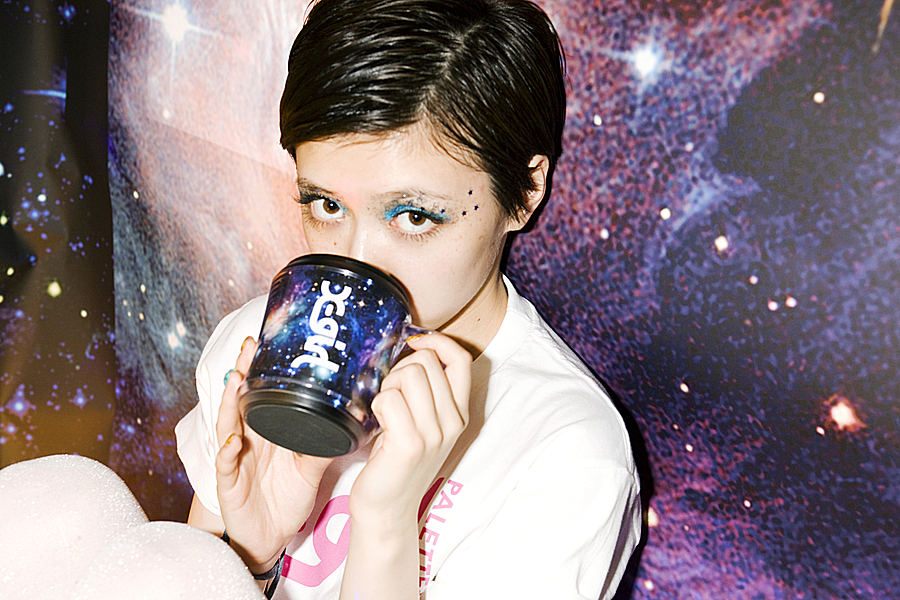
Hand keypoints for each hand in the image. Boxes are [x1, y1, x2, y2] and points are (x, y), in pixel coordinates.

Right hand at [215, 337, 334, 573]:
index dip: (262, 369)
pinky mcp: (228, 483)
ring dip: (230, 402)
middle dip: (243, 372)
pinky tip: (233, 440)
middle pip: (241, 399)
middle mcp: (247, 439)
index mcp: (267, 431)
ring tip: (236, 380)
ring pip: (227, 424)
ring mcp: (235, 458)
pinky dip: (227, 451)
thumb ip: (324, 444)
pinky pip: (225, 464)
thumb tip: (351, 420)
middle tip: (250, 346)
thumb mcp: (311, 467)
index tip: (268, 341)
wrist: (271, 537)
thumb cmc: (287, 497)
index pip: (262, 393)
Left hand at [349, 332, 471, 521]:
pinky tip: (377, 423)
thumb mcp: (421, 422)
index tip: (414, 343)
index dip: (437, 341)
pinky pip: (389, 399)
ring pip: (408, 376)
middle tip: (389, 394)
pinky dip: (376, 404)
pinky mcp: (410, 445)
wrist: (387, 508)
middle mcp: (452, 423)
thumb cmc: (395, 459)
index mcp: (459, 413)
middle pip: (426, 362)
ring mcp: (434, 435)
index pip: (461, 360)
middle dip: (399, 369)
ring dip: (387, 386)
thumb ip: (425, 391)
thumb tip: (410, 349)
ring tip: (384, 410)